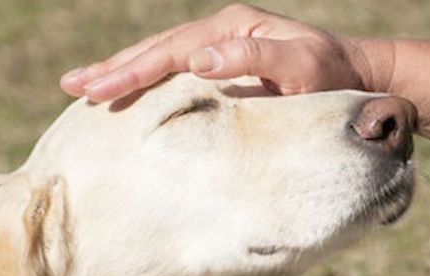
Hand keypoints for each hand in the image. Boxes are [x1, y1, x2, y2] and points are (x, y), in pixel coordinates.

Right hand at [60, 4, 382, 101]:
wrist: (356, 77)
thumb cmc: (332, 76)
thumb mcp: (303, 64)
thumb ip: (257, 58)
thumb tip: (198, 60)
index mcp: (235, 28)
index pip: (173, 49)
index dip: (133, 70)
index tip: (97, 89)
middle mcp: (224, 32)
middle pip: (159, 49)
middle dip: (116, 68)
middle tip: (73, 86)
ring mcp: (225, 46)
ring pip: (165, 58)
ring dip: (126, 73)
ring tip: (87, 87)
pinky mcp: (229, 64)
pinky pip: (181, 72)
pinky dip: (152, 82)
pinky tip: (133, 92)